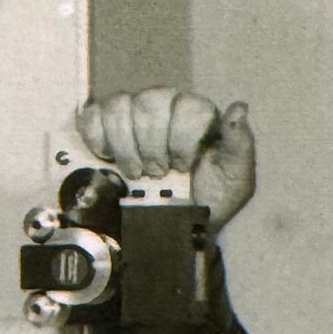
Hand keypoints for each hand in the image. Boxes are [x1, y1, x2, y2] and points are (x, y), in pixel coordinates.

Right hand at [74, 90, 256, 231]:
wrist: (174, 231)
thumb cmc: (206, 203)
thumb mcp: (235, 180)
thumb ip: (240, 143)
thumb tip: (238, 108)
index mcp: (197, 116)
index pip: (185, 105)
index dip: (179, 139)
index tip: (182, 167)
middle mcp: (165, 109)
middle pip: (150, 101)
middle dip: (152, 145)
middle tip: (158, 173)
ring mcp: (133, 117)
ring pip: (120, 104)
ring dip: (126, 145)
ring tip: (135, 171)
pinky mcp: (104, 130)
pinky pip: (93, 116)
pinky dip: (97, 136)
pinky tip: (108, 156)